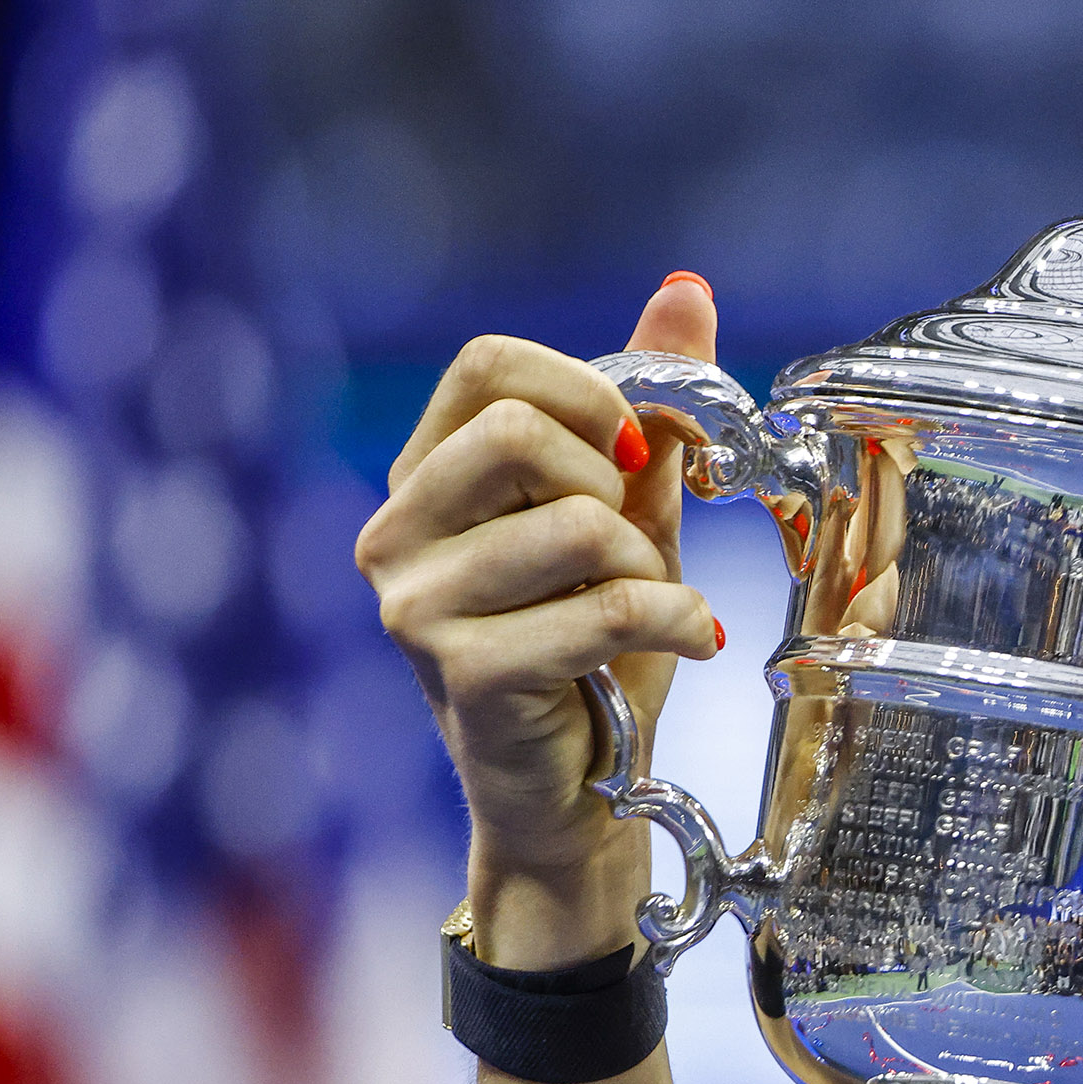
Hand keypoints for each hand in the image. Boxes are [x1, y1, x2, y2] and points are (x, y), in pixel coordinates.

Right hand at [355, 277, 724, 964]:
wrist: (581, 795)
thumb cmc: (596, 653)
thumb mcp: (634, 515)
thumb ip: (651, 410)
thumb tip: (686, 288)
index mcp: (426, 477)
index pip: (488, 365)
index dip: (586, 388)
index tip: (639, 450)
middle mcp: (395, 532)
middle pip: (521, 433)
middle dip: (618, 490)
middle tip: (638, 550)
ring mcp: (412, 605)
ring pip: (577, 524)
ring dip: (650, 569)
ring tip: (649, 610)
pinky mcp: (459, 672)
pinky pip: (603, 607)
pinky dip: (675, 621)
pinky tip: (687, 642)